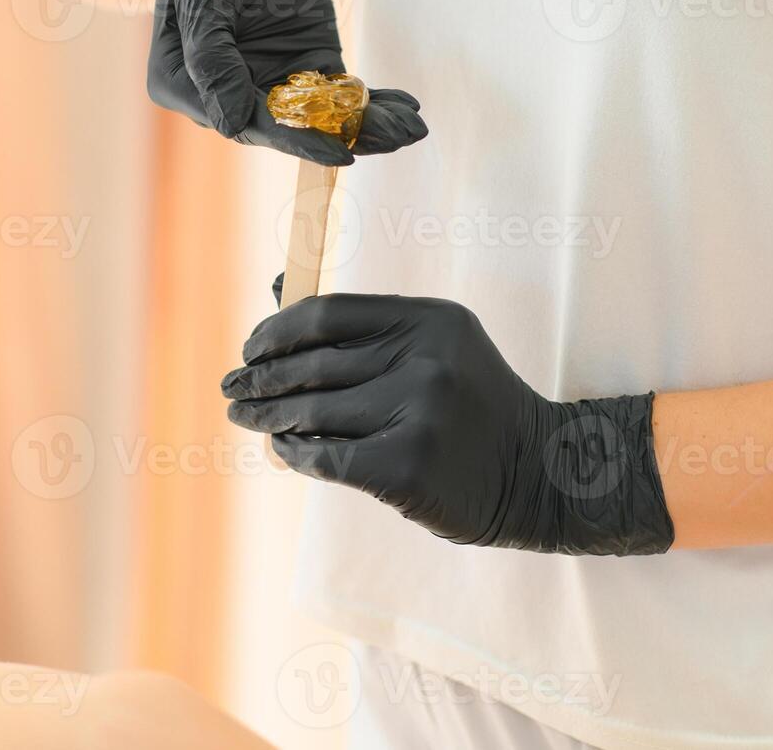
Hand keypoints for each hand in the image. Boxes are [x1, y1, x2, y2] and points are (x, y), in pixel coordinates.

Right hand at [129, 0, 426, 164]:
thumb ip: (210, 52)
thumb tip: (228, 123)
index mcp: (184, 83)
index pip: (242, 119)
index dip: (292, 137)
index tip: (338, 150)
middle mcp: (224, 94)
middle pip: (286, 126)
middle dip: (344, 135)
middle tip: (395, 140)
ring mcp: (267, 82)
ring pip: (317, 117)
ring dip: (367, 126)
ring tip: (410, 130)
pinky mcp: (304, 67)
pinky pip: (337, 94)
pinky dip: (372, 104)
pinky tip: (404, 109)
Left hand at [221, 288, 674, 555]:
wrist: (542, 474)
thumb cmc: (471, 407)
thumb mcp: (437, 347)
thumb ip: (365, 328)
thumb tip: (278, 298)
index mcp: (427, 319)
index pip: (325, 314)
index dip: (275, 331)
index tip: (250, 348)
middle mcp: (424, 359)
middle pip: (311, 365)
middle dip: (259, 377)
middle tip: (231, 388)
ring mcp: (418, 413)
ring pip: (310, 412)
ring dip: (266, 416)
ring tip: (244, 418)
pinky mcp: (405, 466)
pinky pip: (325, 457)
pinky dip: (295, 453)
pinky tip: (283, 449)